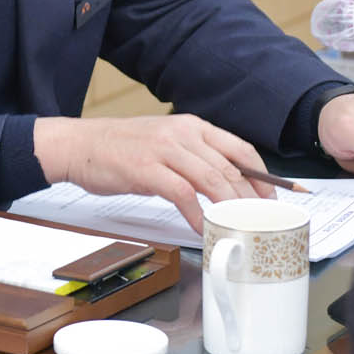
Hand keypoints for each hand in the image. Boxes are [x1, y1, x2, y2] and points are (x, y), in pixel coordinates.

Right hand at [33, 115, 273, 230]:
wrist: (80, 145)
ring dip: (229, 206)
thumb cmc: (122, 148)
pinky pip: (182, 194)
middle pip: (229, 166)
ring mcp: (165, 150)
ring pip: (211, 178)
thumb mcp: (165, 142)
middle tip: (262, 219)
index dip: (261, 174)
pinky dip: (196, 214)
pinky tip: (201, 227)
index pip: (239, 147)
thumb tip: (228, 181)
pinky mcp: (147, 169)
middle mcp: (182, 133)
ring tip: (239, 225)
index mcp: (191, 126)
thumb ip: (194, 155)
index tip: (274, 197)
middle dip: (251, 197)